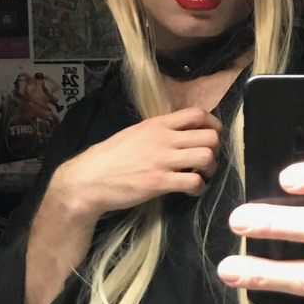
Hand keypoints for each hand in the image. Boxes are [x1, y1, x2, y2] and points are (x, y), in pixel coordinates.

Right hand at [51, 106, 221, 222]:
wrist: (88, 179)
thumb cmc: (110, 157)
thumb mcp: (135, 133)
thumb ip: (159, 131)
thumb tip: (181, 132)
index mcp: (157, 124)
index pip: (197, 113)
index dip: (212, 125)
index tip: (211, 136)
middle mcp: (163, 139)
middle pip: (210, 136)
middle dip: (215, 150)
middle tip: (206, 160)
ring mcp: (162, 160)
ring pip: (206, 157)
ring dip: (210, 169)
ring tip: (201, 175)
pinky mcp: (159, 182)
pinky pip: (193, 181)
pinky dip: (199, 188)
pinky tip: (192, 190)